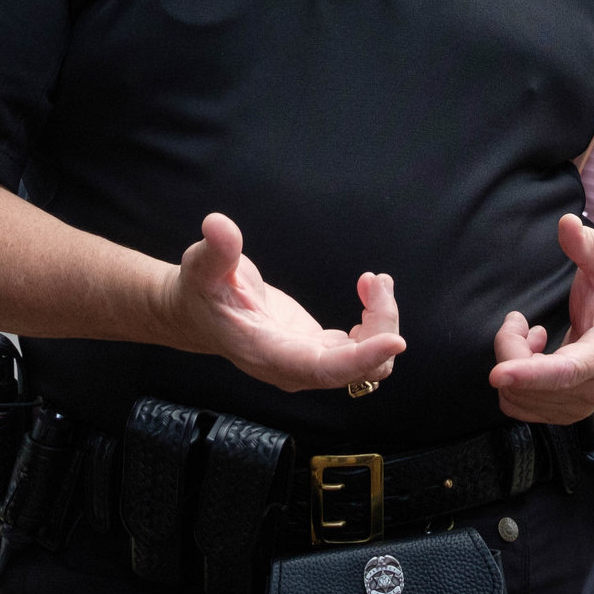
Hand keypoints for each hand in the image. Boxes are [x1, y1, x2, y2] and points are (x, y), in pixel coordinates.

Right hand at [166, 212, 403, 391]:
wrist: (198, 312)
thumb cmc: (200, 292)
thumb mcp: (202, 267)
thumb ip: (216, 250)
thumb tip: (218, 225)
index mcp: (268, 354)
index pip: (323, 369)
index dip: (362, 358)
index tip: (395, 340)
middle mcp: (294, 368)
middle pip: (357, 368)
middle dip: (381, 326)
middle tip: (377, 280)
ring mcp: (309, 362)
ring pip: (367, 363)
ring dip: (383, 324)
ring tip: (377, 281)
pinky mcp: (319, 350)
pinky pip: (362, 350)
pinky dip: (376, 323)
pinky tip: (370, 289)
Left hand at [488, 214, 593, 423]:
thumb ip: (587, 245)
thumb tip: (567, 224)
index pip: (564, 372)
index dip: (530, 373)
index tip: (497, 372)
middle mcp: (593, 388)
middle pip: (529, 382)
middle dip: (511, 346)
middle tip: (522, 320)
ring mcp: (578, 405)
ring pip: (517, 396)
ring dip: (513, 361)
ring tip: (533, 336)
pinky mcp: (563, 411)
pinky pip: (518, 403)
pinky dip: (515, 378)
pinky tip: (535, 354)